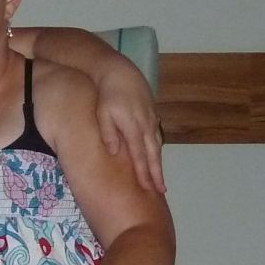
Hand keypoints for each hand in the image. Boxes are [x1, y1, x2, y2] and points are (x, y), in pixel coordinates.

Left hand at [95, 64, 164, 193]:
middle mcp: (146, 126)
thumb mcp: (103, 113)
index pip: (140, 156)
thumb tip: (115, 152)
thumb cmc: (107, 95)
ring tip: (160, 180)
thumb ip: (109, 133)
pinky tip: (156, 159)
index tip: (148, 189)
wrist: (120, 73)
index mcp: (133, 127)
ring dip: (159, 164)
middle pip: (153, 154)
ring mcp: (151, 120)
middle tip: (161, 191)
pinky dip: (157, 150)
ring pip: (157, 146)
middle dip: (157, 174)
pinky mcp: (152, 115)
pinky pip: (157, 137)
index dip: (144, 173)